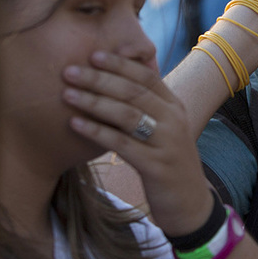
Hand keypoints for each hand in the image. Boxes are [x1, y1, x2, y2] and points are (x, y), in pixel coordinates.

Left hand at [62, 51, 211, 234]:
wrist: (189, 203)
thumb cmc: (167, 163)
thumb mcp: (162, 130)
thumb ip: (145, 108)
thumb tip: (112, 84)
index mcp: (175, 107)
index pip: (147, 76)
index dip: (120, 64)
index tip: (93, 55)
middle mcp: (173, 120)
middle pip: (134, 92)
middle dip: (100, 79)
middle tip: (69, 70)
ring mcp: (167, 143)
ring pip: (127, 115)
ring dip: (94, 102)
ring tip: (68, 94)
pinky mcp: (156, 167)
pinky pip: (122, 144)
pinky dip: (97, 131)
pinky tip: (75, 124)